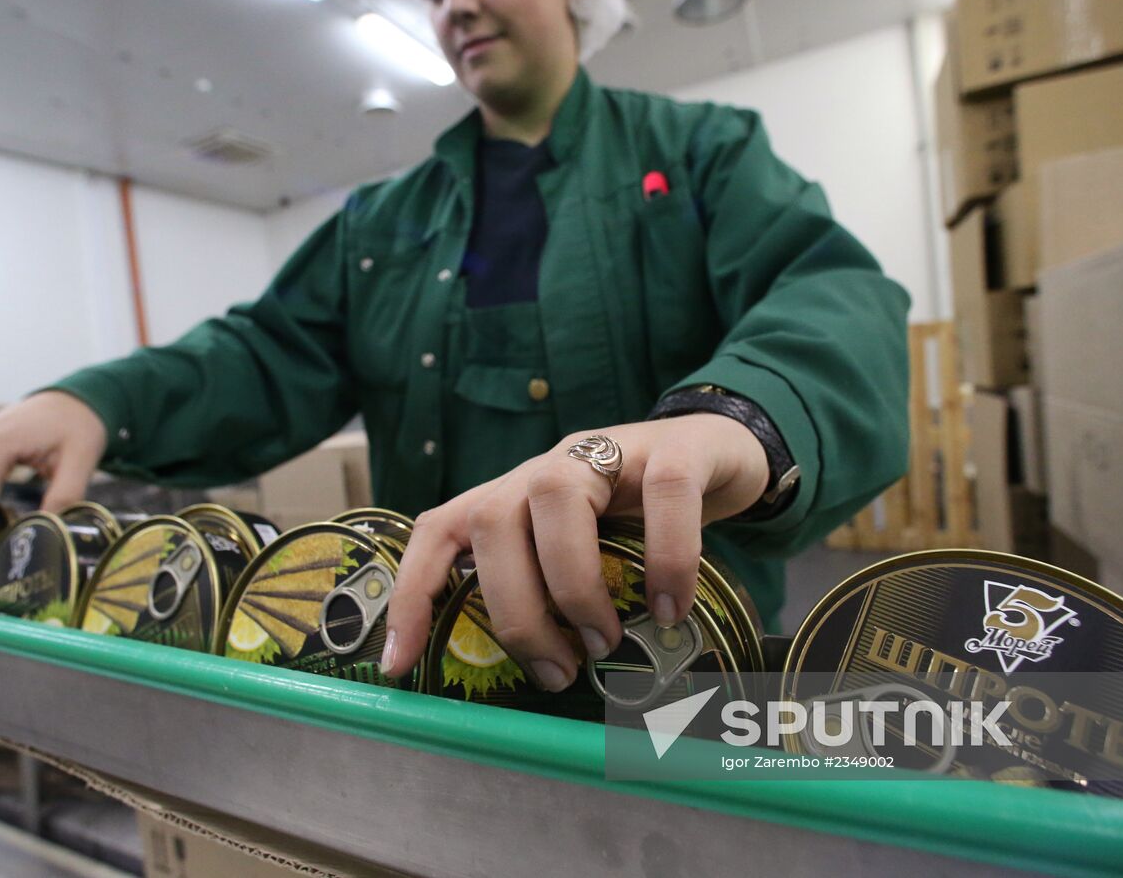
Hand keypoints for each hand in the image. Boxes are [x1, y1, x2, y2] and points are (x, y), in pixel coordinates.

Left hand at [382, 414, 768, 688]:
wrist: (723, 449)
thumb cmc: (645, 517)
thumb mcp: (590, 551)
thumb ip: (558, 592)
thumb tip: (545, 674)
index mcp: (517, 496)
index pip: (440, 530)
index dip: (411, 594)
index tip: (398, 664)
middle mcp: (549, 467)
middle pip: (492, 523)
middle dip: (515, 611)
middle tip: (558, 671)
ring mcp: (611, 450)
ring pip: (557, 497)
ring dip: (574, 584)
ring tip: (606, 642)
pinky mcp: (678, 449)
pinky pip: (665, 496)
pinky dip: (666, 558)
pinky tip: (670, 607)